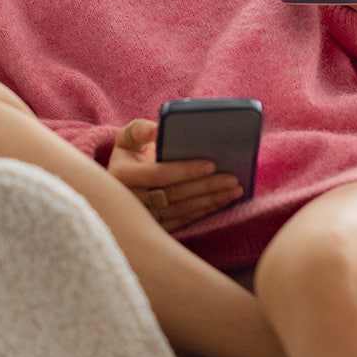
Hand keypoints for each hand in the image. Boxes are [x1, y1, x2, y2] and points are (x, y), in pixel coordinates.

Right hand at [107, 117, 241, 232]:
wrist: (122, 182)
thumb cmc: (131, 154)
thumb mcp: (128, 138)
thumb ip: (140, 130)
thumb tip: (157, 129)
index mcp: (122, 175)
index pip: (158, 175)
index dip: (185, 171)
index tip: (211, 164)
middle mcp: (130, 200)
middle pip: (174, 195)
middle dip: (206, 187)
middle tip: (232, 179)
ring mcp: (143, 217)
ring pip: (182, 211)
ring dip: (210, 201)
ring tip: (234, 190)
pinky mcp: (155, 227)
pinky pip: (183, 221)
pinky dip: (204, 212)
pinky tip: (222, 202)